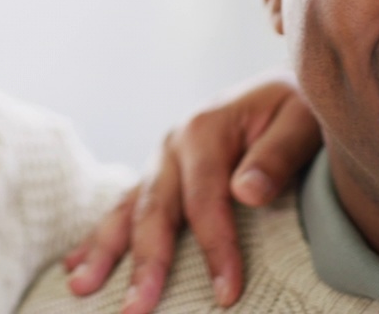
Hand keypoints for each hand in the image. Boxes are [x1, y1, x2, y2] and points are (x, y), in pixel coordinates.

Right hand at [62, 79, 321, 312]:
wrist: (286, 86)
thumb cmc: (299, 107)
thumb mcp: (302, 120)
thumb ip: (277, 155)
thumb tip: (247, 193)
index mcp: (204, 129)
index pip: (204, 199)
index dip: (214, 247)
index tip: (227, 294)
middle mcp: (173, 144)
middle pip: (153, 209)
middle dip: (144, 262)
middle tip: (137, 309)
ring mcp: (161, 160)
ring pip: (127, 209)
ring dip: (104, 251)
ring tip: (81, 287)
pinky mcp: (160, 174)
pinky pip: (125, 207)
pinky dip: (101, 236)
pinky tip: (76, 263)